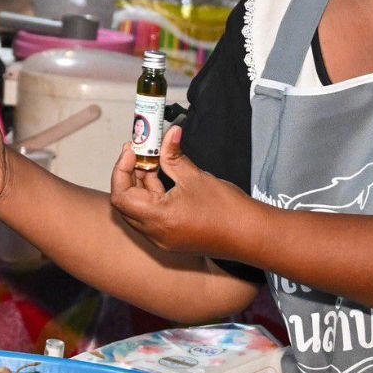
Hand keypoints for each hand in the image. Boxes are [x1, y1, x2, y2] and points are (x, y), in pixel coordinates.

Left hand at [109, 125, 255, 258]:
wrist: (251, 235)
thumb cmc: (227, 209)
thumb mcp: (195, 176)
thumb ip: (173, 155)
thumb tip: (168, 134)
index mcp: (157, 219)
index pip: (121, 195)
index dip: (121, 170)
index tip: (132, 150)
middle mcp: (155, 233)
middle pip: (126, 203)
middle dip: (129, 175)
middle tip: (140, 152)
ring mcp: (163, 239)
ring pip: (139, 210)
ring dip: (141, 185)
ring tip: (154, 161)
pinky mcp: (172, 238)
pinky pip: (152, 217)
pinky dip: (152, 197)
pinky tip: (164, 178)